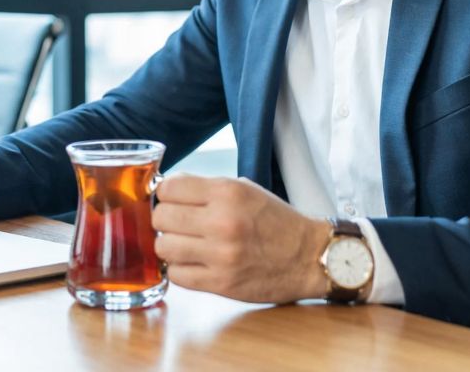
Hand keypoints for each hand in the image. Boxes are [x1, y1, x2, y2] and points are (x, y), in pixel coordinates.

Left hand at [152, 175, 329, 303]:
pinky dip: (181, 269)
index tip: (174, 201)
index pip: (169, 188)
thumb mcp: (244, 189)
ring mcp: (221, 254)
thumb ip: (205, 188)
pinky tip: (194, 264)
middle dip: (165, 220)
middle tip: (179, 225)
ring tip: (185, 245)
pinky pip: (176, 275)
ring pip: (163, 247)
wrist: (309, 257)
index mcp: (228, 192)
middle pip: (160, 217)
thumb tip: (166, 189)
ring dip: (170, 246)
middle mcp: (222, 221)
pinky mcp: (221, 283)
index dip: (167, 194)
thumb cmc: (275, 221)